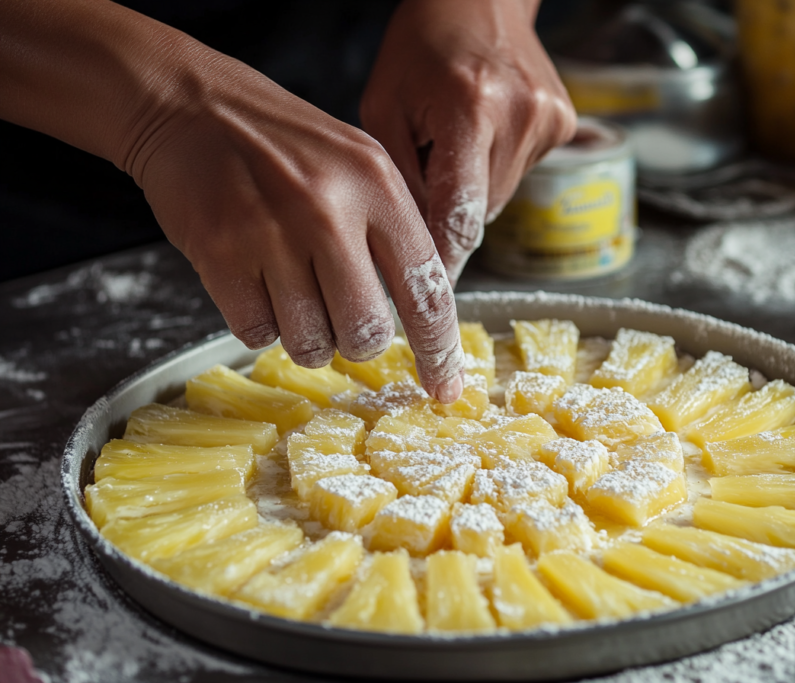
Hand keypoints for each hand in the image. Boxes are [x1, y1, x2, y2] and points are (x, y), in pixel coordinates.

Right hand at [129, 50, 464, 400]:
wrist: (191, 107)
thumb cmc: (285, 145)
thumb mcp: (361, 165)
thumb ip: (396, 233)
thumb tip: (425, 315)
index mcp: (379, 187)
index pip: (426, 291)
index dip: (439, 350)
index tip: (443, 387)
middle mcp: (330, 211)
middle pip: (367, 332)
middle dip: (357, 341)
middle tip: (341, 316)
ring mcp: (272, 233)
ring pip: (311, 342)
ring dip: (306, 334)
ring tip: (291, 288)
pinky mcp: (220, 253)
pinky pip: (256, 332)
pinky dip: (259, 322)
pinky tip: (255, 281)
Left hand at [360, 0, 576, 283]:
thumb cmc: (421, 48)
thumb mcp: (385, 108)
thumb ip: (400, 183)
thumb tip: (413, 252)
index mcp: (470, 108)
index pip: (458, 214)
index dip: (443, 263)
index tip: (431, 300)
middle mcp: (520, 115)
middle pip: (481, 213)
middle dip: (449, 211)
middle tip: (427, 178)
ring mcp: (549, 120)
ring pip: (501, 199)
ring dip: (473, 190)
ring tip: (456, 144)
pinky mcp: (565, 124)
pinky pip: (520, 175)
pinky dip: (496, 169)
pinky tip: (485, 132)